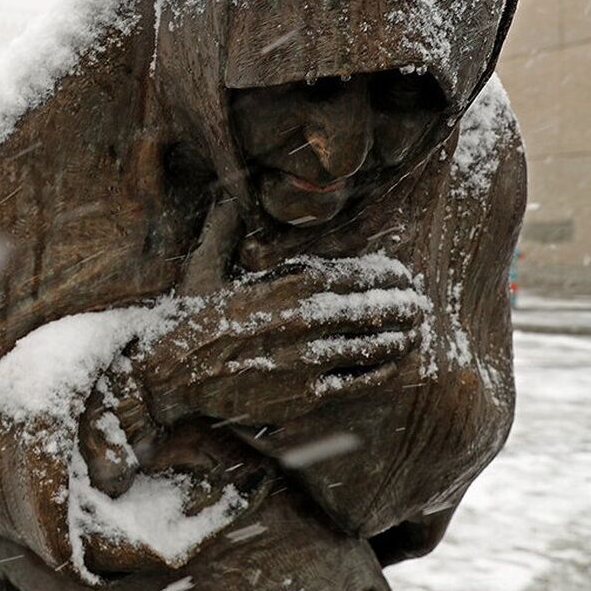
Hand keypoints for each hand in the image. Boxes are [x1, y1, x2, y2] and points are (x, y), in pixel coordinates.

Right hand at [136, 253, 427, 425]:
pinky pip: (358, 381)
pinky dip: (382, 370)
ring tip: (416, 331)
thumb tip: (228, 195)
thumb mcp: (203, 265)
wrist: (170, 374)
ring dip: (401, 337)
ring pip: (373, 345)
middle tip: (419, 304)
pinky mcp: (305, 395)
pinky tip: (394, 363)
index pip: (354, 276)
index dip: (385, 276)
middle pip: (372, 310)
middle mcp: (304, 321)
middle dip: (402, 306)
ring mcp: (308, 360)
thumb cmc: (188, 319)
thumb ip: (224, 227)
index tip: (402, 276)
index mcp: (286, 286)